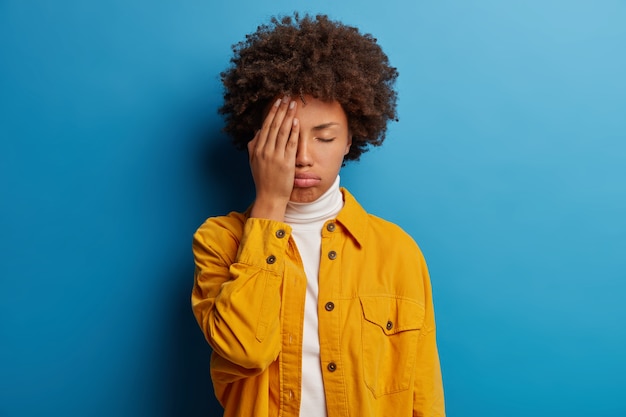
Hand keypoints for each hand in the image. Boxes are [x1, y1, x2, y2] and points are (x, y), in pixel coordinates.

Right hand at [248, 95, 298, 220]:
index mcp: (257, 149)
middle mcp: (265, 151)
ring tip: (293, 104)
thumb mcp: (254, 162)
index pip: (265, 126)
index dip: (272, 112)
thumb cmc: (263, 180)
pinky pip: (290, 144)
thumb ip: (254, 146)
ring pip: (282, 132)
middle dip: (281, 110)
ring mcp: (275, 156)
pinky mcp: (286, 162)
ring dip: (288, 116)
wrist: (269, 197)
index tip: (277, 101)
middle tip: (287, 97)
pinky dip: (293, 131)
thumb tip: (258, 131)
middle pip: (274, 125)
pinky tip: (296, 121)